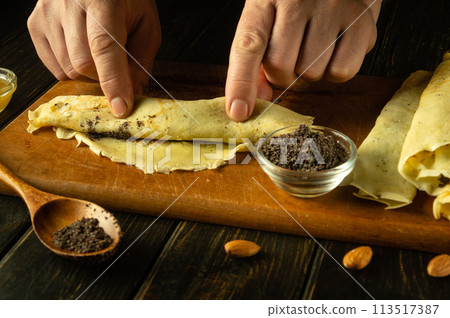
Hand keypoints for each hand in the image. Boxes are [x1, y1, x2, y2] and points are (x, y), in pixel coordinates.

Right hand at [28, 0, 161, 117]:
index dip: (113, 81)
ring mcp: (47, 13)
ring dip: (88, 73)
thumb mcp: (146, 24)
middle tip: (116, 66)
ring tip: (98, 51)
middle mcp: (69, 4)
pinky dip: (71, 68)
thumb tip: (133, 94)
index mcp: (103, 1)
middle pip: (82, 64)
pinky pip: (53, 66)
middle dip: (103, 76)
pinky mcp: (35, 23)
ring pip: (67, 69)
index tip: (121, 107)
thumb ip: (142, 59)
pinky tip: (81, 50)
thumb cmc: (126, 1)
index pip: (104, 47)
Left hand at [225, 0, 381, 120]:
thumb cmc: (298, 0)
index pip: (248, 46)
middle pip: (281, 67)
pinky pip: (342, 71)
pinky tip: (335, 48)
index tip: (239, 111)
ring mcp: (332, 7)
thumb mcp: (268, 15)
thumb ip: (255, 57)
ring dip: (310, 73)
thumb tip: (252, 102)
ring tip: (316, 45)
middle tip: (292, 57)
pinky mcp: (362, 19)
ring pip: (311, 73)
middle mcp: (297, 0)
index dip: (241, 83)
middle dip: (283, 75)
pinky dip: (336, 71)